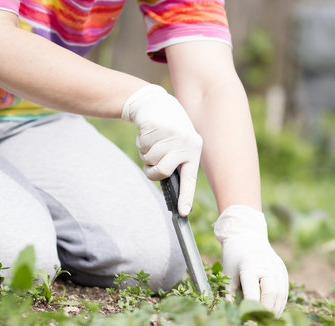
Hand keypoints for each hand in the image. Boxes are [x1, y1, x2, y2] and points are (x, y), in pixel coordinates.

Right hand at [122, 84, 201, 215]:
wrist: (156, 103)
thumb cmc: (168, 129)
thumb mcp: (180, 142)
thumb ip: (177, 161)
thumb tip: (171, 184)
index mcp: (194, 150)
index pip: (190, 178)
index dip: (186, 196)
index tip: (182, 212)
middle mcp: (186, 142)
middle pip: (163, 171)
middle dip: (152, 170)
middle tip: (150, 163)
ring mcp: (172, 134)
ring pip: (150, 159)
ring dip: (145, 154)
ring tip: (152, 142)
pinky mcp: (158, 126)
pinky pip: (142, 146)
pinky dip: (140, 143)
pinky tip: (148, 132)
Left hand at [214, 205, 288, 317]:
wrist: (247, 236)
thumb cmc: (234, 257)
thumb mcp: (228, 274)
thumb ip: (229, 295)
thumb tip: (233, 316)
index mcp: (250, 266)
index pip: (253, 292)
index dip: (251, 310)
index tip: (247, 322)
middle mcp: (267, 266)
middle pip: (271, 293)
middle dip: (266, 312)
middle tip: (259, 325)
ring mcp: (277, 267)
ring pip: (280, 294)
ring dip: (274, 310)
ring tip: (266, 323)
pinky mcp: (283, 270)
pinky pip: (284, 290)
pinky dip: (279, 304)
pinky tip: (273, 314)